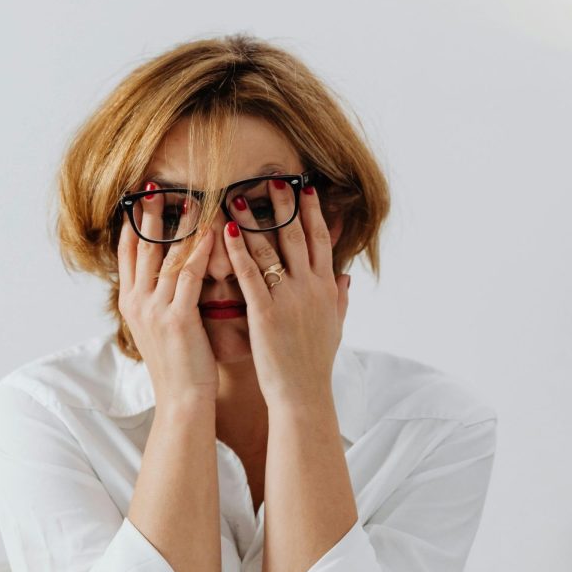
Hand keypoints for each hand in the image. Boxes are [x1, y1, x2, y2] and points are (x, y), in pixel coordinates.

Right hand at [116, 184, 218, 407]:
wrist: (182, 401)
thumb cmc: (179, 366)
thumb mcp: (160, 329)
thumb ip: (161, 299)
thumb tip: (169, 273)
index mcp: (131, 304)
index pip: (127, 253)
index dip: (132, 224)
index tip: (138, 198)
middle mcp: (137, 302)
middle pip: (141, 247)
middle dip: (148, 214)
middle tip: (155, 185)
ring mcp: (154, 310)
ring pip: (166, 256)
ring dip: (180, 224)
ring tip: (192, 197)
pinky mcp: (177, 319)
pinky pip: (189, 275)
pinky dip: (201, 250)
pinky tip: (212, 231)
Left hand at [223, 182, 349, 407]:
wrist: (304, 395)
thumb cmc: (315, 364)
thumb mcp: (335, 327)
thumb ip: (340, 297)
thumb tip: (346, 275)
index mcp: (326, 288)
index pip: (321, 240)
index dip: (313, 212)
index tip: (305, 187)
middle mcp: (310, 288)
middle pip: (298, 236)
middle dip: (286, 205)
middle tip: (273, 177)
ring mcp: (288, 299)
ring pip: (271, 250)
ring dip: (254, 219)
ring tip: (238, 195)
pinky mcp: (265, 313)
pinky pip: (249, 275)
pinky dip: (238, 250)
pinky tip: (226, 230)